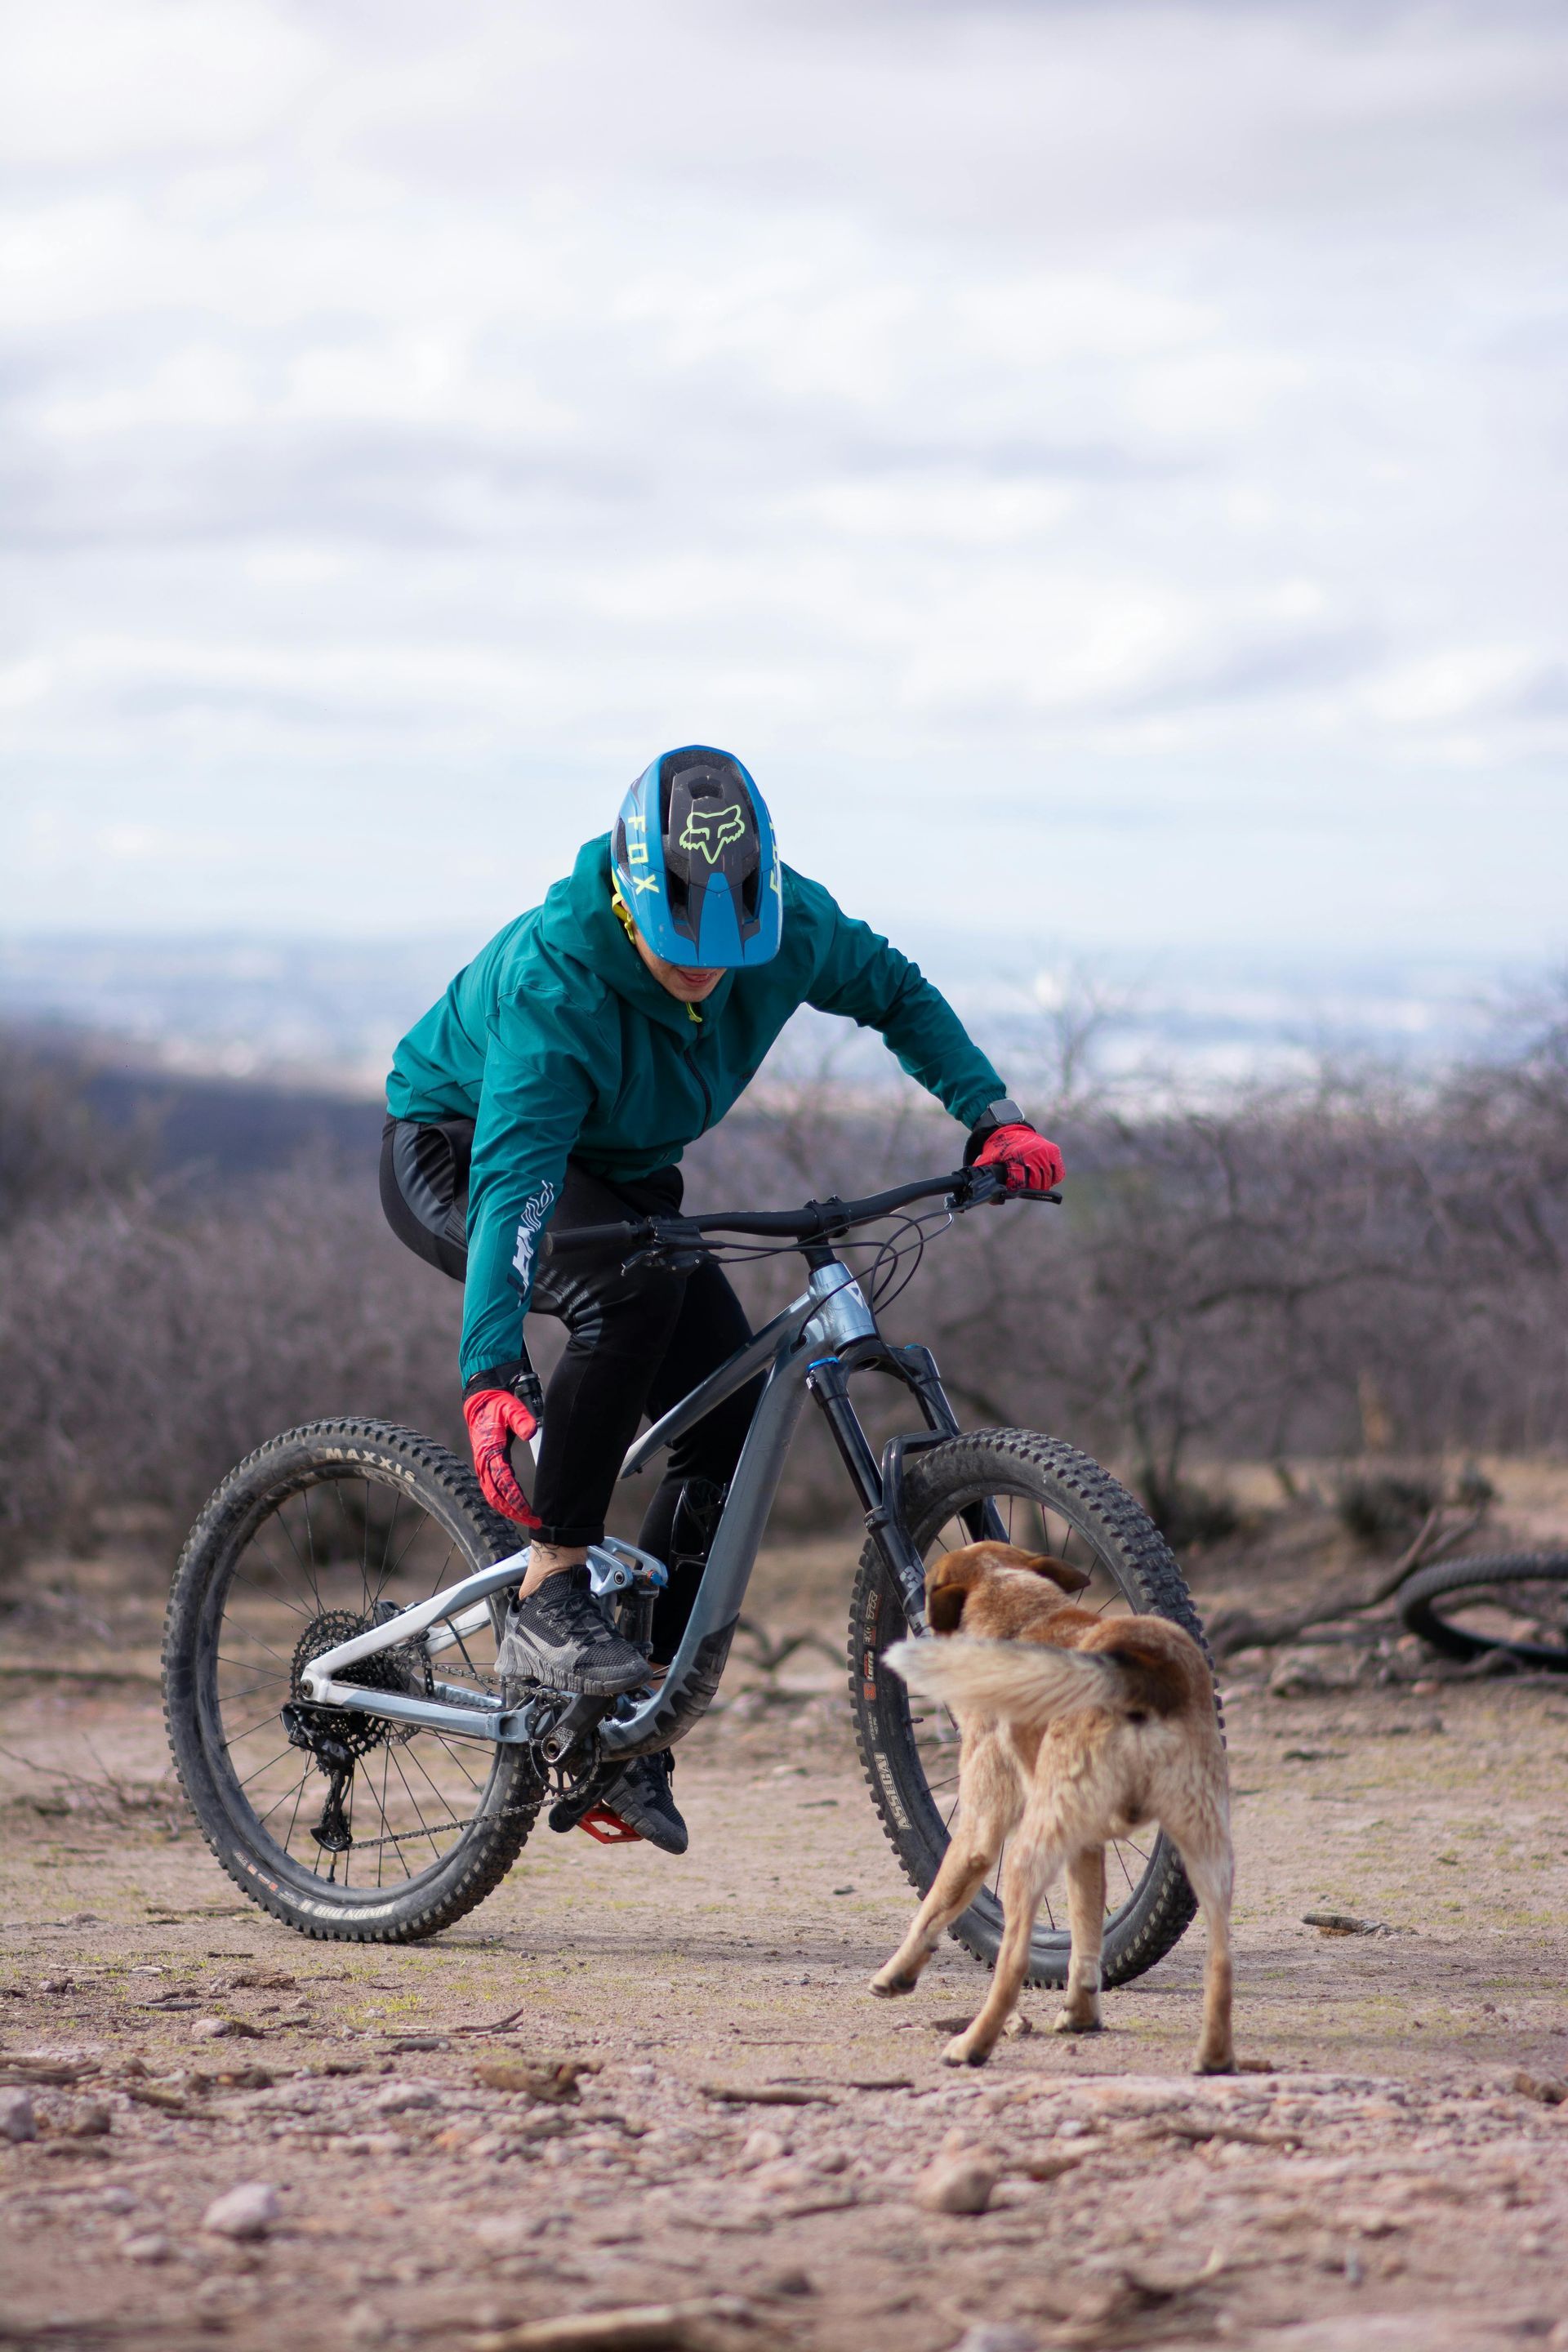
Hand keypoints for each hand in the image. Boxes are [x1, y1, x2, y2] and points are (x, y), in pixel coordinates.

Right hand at [462, 1389, 541, 1525]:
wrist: (480, 1402)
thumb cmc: (497, 1406)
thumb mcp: (511, 1408)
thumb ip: (521, 1419)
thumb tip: (531, 1431)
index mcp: (490, 1451)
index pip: (503, 1482)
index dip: (516, 1499)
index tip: (529, 1511)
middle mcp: (484, 1463)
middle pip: (497, 1497)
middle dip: (514, 1512)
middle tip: (534, 1521)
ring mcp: (482, 1466)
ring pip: (492, 1497)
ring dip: (508, 1510)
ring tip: (528, 1518)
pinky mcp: (485, 1467)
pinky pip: (491, 1490)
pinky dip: (502, 1502)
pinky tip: (516, 1508)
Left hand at [973, 1121, 1063, 1193]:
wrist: (1009, 1128)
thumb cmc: (998, 1147)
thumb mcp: (987, 1159)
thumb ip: (985, 1176)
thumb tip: (980, 1193)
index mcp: (1016, 1156)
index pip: (1021, 1182)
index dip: (1017, 1188)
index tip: (1014, 1188)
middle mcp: (1033, 1153)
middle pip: (1037, 1183)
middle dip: (1030, 1188)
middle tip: (1024, 1187)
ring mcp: (1046, 1152)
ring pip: (1048, 1180)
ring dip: (1041, 1184)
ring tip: (1033, 1183)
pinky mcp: (1054, 1151)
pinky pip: (1057, 1173)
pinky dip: (1052, 1178)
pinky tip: (1043, 1177)